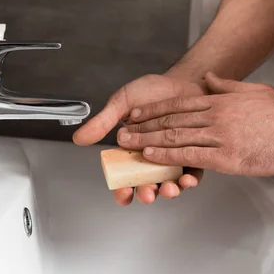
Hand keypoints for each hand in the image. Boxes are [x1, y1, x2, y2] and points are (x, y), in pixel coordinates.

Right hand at [73, 74, 205, 205]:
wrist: (181, 80)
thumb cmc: (151, 92)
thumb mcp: (122, 103)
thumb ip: (103, 122)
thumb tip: (80, 138)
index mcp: (131, 152)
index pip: (123, 179)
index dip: (122, 191)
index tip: (123, 193)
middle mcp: (152, 159)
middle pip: (147, 186)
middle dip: (147, 193)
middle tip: (147, 192)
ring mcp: (172, 159)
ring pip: (169, 184)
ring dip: (169, 190)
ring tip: (169, 188)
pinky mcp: (193, 155)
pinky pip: (193, 173)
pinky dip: (191, 178)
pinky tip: (188, 177)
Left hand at [118, 72, 273, 174]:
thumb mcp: (253, 90)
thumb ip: (227, 85)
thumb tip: (209, 78)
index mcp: (219, 101)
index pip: (177, 105)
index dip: (152, 109)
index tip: (134, 113)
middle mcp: (214, 116)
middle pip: (169, 120)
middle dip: (142, 126)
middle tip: (121, 131)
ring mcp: (218, 136)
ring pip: (174, 137)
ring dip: (147, 141)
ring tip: (127, 144)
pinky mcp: (225, 157)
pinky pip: (189, 155)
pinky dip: (166, 156)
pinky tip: (151, 156)